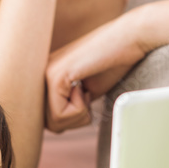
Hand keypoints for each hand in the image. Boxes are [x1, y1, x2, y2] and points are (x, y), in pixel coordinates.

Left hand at [45, 13, 150, 132]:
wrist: (129, 39)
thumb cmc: (113, 63)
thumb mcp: (84, 91)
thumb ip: (67, 105)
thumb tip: (55, 127)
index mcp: (45, 77)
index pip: (46, 119)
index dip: (69, 120)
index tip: (85, 101)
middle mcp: (39, 74)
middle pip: (48, 124)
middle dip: (73, 121)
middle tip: (88, 98)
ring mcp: (44, 74)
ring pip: (53, 122)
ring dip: (78, 115)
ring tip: (87, 91)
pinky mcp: (54, 76)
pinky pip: (60, 114)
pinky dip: (79, 109)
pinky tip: (85, 86)